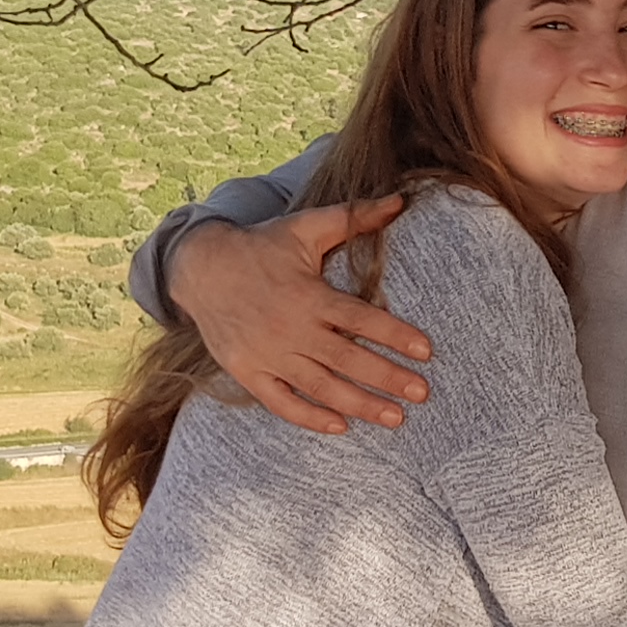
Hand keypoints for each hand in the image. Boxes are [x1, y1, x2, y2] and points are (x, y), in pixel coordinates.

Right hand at [166, 198, 431, 432]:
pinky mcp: (247, 372)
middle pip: (347, 359)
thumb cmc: (261, 246)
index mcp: (309, 294)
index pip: (361, 319)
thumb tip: (399, 200)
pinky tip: (340, 426)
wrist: (200, 267)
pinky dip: (310, 418)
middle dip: (388, 378)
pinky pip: (281, 402)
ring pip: (321, 387)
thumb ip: (354, 218)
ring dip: (360, 405)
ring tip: (396, 418)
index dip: (395, 335)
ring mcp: (268, 354)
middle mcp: (291, 328)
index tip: (427, 352)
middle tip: (422, 393)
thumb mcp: (306, 226)